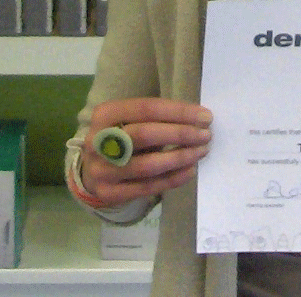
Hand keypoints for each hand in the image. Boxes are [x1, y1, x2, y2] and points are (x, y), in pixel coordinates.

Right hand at [80, 97, 212, 207]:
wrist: (94, 169)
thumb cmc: (122, 137)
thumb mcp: (131, 120)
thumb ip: (157, 118)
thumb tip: (199, 119)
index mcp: (105, 114)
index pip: (146, 108)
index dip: (178, 111)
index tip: (205, 116)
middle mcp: (97, 142)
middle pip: (145, 135)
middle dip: (181, 134)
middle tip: (206, 135)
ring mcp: (101, 169)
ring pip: (147, 165)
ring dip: (180, 157)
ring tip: (201, 151)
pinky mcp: (109, 192)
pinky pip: (147, 187)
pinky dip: (173, 179)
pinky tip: (190, 170)